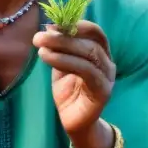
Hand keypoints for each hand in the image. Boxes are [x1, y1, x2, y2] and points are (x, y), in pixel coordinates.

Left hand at [33, 20, 115, 135]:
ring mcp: (108, 77)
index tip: (52, 24)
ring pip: (89, 53)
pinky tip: (47, 58)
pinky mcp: (103, 91)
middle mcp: (108, 63)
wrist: (74, 122)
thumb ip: (60, 48)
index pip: (95, 32)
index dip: (76, 25)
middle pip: (90, 42)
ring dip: (62, 47)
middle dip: (63, 36)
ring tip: (40, 47)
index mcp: (100, 54)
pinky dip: (65, 61)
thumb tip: (50, 27)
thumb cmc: (68, 92)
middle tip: (39, 36)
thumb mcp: (62, 65)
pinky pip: (86, 71)